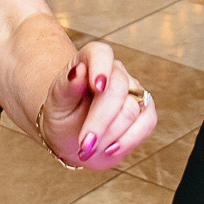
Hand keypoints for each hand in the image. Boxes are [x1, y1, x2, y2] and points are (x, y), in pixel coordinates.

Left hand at [39, 42, 155, 168]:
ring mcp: (133, 90)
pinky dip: (128, 140)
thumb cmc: (62, 115)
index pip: (100, 53)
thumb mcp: (56, 104)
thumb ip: (66, 87)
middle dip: (100, 121)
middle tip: (84, 144)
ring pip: (131, 110)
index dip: (101, 67)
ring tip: (89, 148)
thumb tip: (77, 71)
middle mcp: (115, 72)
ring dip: (109, 135)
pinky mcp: (146, 111)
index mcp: (90, 61)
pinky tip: (110, 150)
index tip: (98, 86)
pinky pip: (147, 123)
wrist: (72, 137)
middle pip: (117, 89)